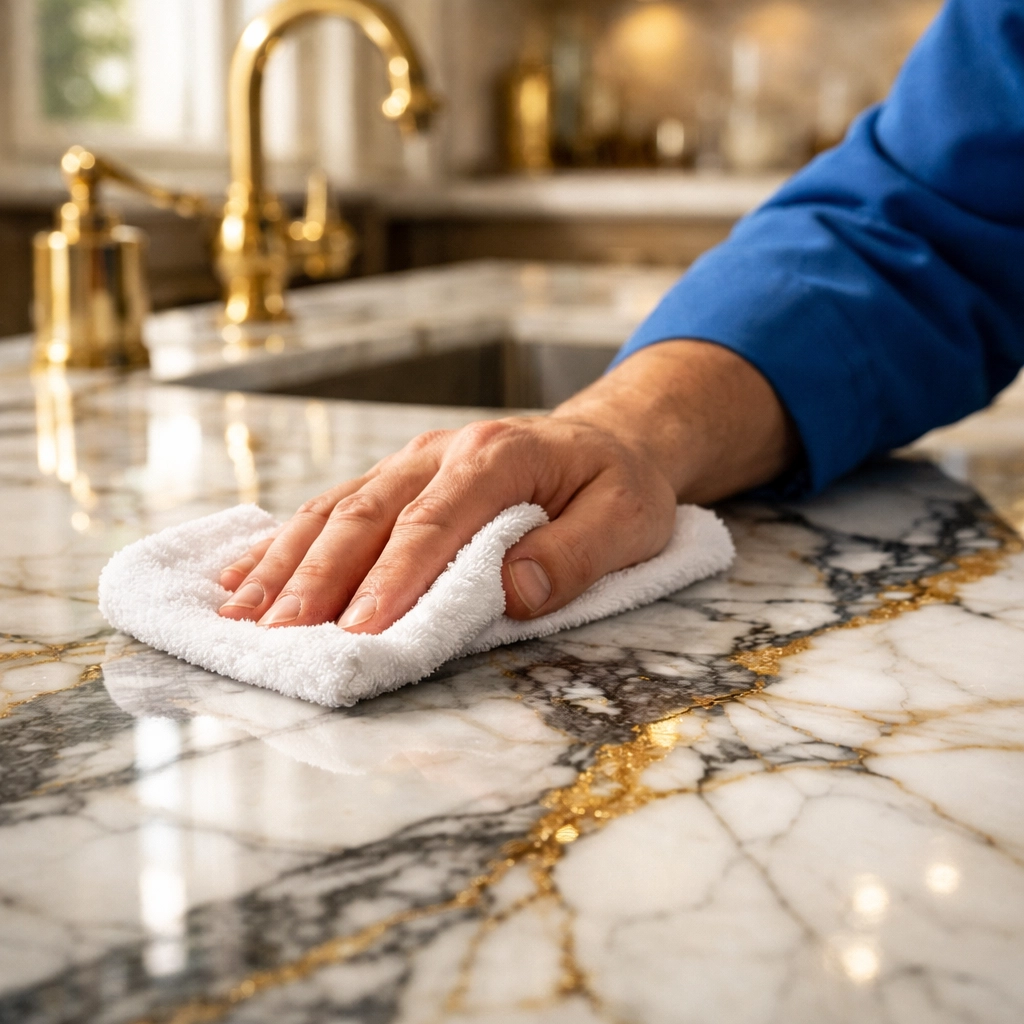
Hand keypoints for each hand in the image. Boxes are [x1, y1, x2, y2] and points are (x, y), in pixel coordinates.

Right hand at [217, 341, 796, 632]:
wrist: (604, 440)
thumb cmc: (616, 484)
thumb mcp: (628, 518)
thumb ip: (576, 555)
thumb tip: (513, 593)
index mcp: (498, 456)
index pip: (434, 522)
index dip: (394, 578)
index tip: (361, 631)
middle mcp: (441, 453)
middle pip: (365, 515)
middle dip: (318, 578)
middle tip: (279, 636)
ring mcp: (412, 463)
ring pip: (334, 509)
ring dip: (285, 563)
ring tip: (239, 615)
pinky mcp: (397, 479)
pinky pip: (332, 507)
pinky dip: (285, 544)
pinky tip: (242, 574)